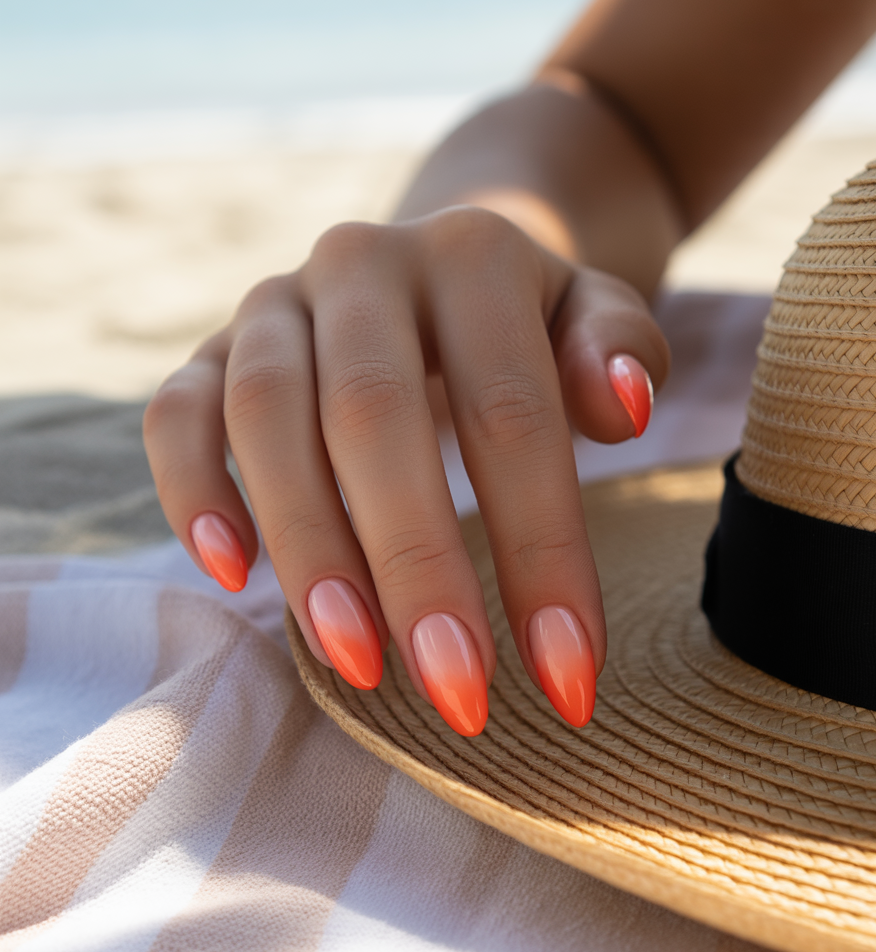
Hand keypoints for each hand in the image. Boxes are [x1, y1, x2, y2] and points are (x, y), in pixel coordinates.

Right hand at [143, 207, 668, 734]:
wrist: (436, 269)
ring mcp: (275, 303)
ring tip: (359, 665)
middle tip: (458, 696)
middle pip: (374, 415)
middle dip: (417, 567)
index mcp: (473, 255)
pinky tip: (233, 573)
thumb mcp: (596, 322)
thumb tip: (623, 410)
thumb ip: (622, 352)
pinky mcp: (211, 349)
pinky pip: (176, 413)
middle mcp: (362, 263)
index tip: (568, 680)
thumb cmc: (528, 329)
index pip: (511, 414)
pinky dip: (192, 492)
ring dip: (310, 549)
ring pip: (266, 417)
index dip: (541, 551)